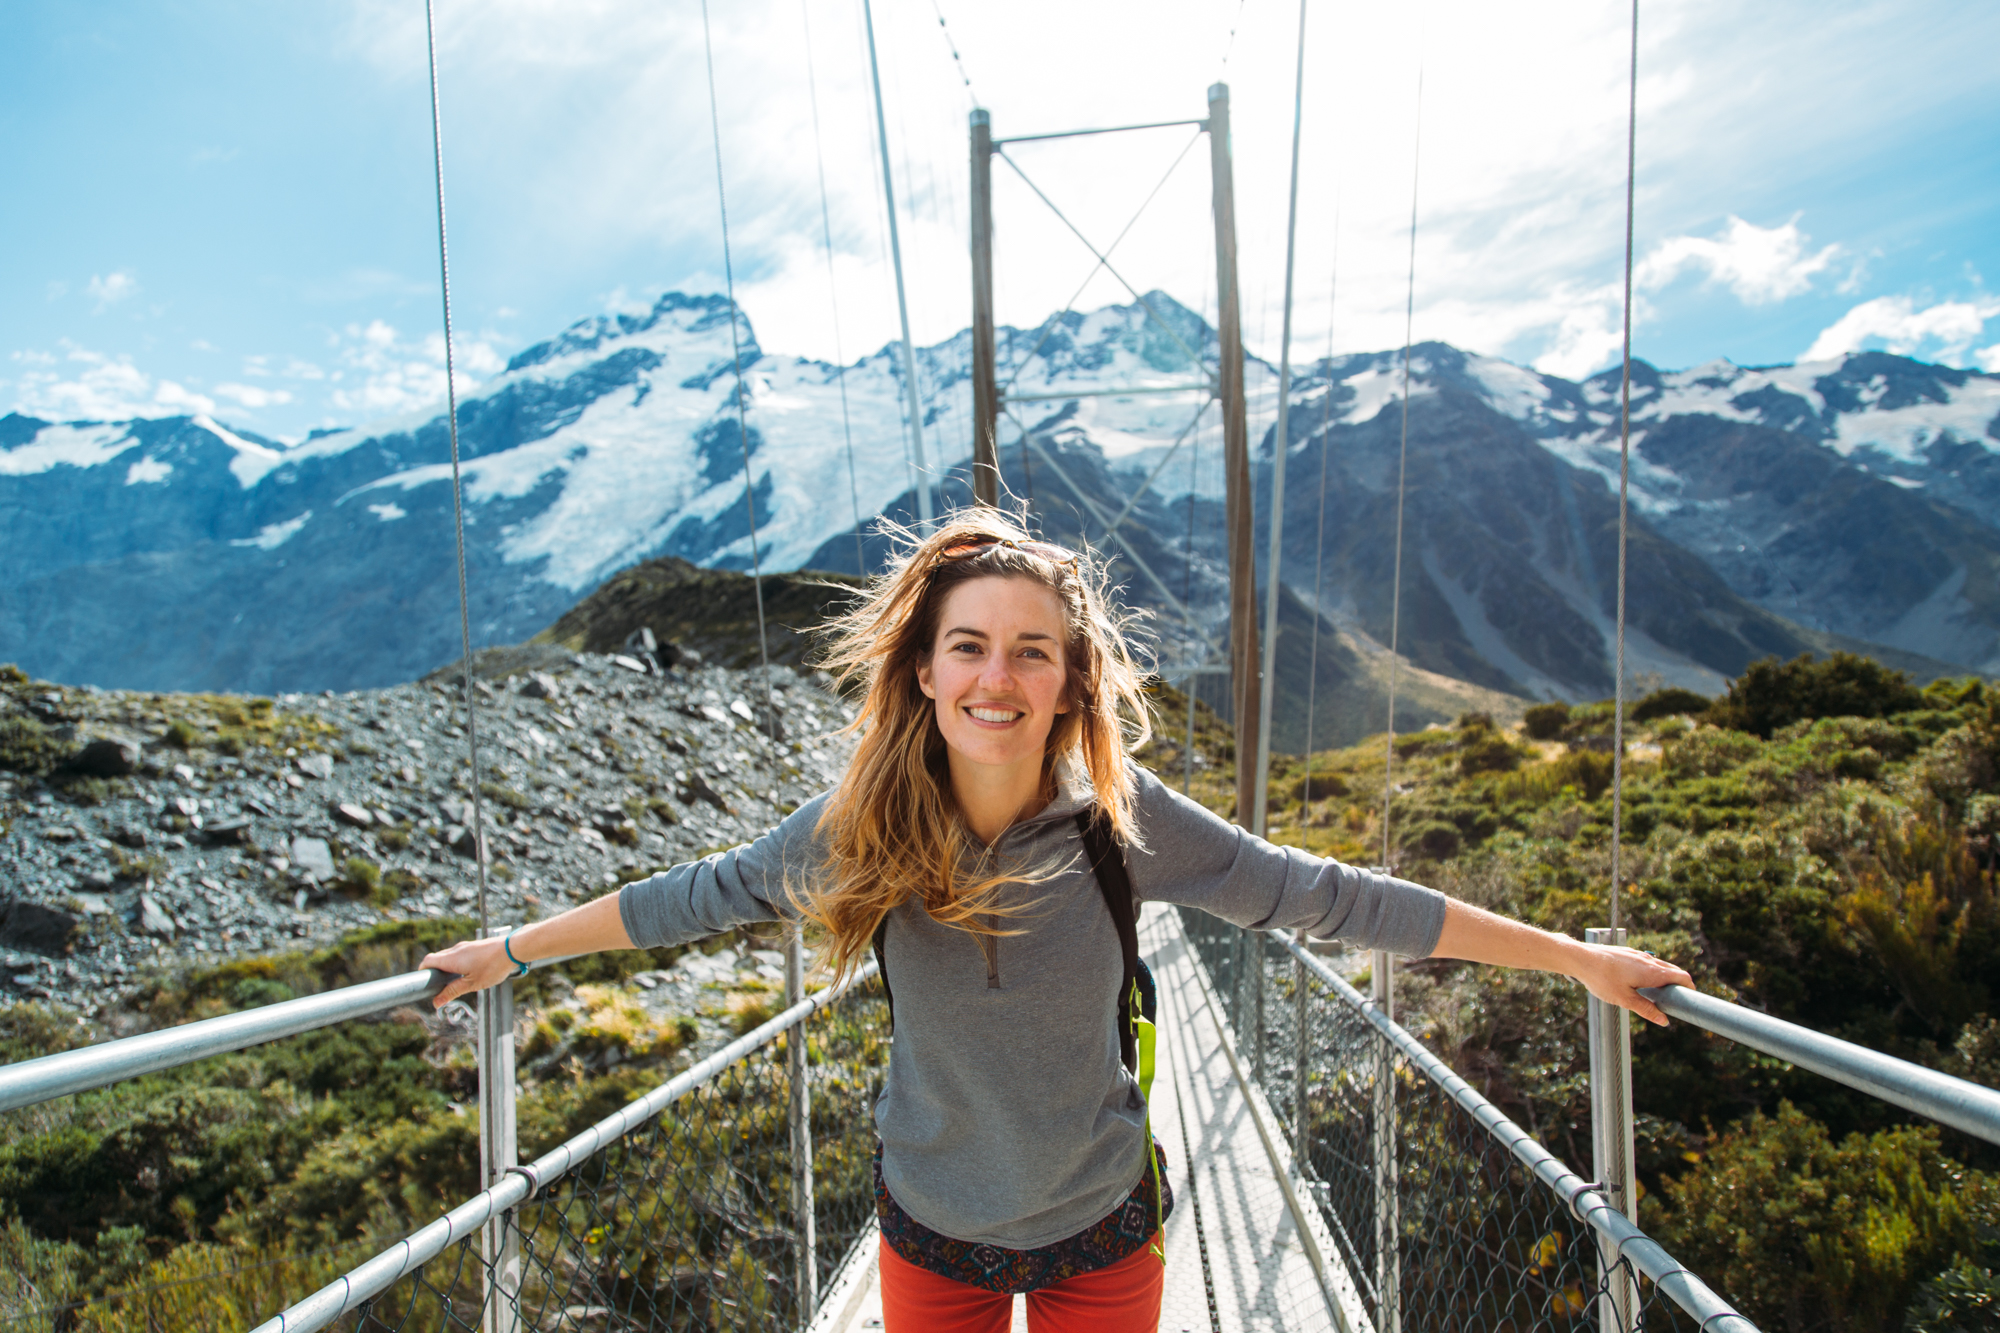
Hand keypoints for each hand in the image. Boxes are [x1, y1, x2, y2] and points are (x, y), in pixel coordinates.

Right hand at [421, 936, 518, 1007]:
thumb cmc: (493, 967)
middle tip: (439, 987)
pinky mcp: (474, 946)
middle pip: (437, 958)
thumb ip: (452, 992)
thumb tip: (436, 1002)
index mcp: (451, 958)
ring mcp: (466, 946)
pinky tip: (467, 973)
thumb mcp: (471, 984)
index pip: (428, 961)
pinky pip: (459, 954)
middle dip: (434, 972)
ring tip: (454, 982)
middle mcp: (456, 949)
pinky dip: (456, 963)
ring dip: (446, 967)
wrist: (512, 949)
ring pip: (449, 956)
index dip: (422, 971)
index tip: (424, 983)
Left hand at [1575, 944, 1693, 1026]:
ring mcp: (1637, 954)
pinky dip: (1652, 972)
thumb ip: (1646, 1010)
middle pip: (1673, 970)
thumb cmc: (1601, 979)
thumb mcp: (1625, 1000)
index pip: (1682, 977)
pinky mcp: (1627, 953)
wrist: (1580, 958)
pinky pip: (1647, 962)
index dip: (1690, 989)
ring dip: (1664, 978)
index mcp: (1652, 972)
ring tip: (1658, 994)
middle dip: (1678, 985)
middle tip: (1675, 1002)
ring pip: (1659, 965)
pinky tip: (1640, 982)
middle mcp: (1648, 960)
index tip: (1690, 1000)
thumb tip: (1664, 1021)